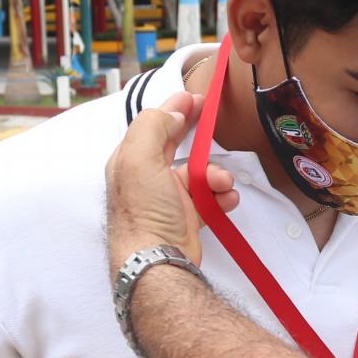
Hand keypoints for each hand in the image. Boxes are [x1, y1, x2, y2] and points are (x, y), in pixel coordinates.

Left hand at [104, 91, 237, 268]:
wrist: (159, 261)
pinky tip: (227, 200)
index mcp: (130, 162)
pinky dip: (222, 197)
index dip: (171, 107)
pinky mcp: (187, 218)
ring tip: (222, 183)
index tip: (193, 96)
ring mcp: (167, 200)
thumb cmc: (144, 212)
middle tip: (211, 117)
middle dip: (195, 134)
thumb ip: (153, 126)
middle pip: (174, 146)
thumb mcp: (139, 159)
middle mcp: (146, 179)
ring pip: (199, 174)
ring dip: (216, 175)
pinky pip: (210, 199)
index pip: (152, 126)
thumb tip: (173, 111)